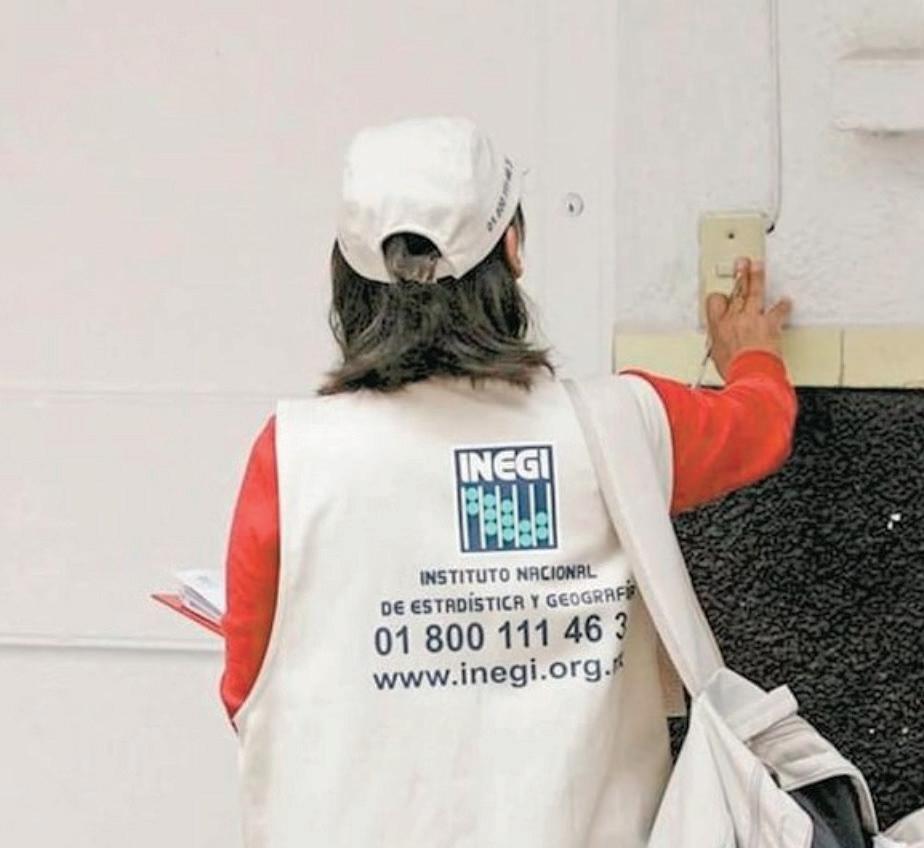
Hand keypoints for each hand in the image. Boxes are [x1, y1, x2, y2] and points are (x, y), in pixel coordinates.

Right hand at [704, 257, 791, 380]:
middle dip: (739, 274)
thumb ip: (719, 346)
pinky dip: (783, 305)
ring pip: (755, 292)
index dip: (719, 297)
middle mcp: (735, 318)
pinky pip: (778, 311)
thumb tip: (719, 349)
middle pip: (736, 291)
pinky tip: (786, 300)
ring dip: (757, 277)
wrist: (751, 375)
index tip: (722, 296)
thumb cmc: (734, 370)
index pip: (715, 302)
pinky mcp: (769, 324)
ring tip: (759, 266)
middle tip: (742, 263)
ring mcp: (753, 319)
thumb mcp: (717, 357)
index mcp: (718, 326)